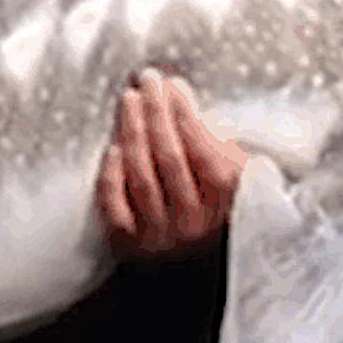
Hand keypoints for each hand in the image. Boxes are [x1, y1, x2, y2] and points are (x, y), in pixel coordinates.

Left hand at [98, 67, 246, 258]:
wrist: (190, 262)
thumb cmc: (209, 200)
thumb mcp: (230, 173)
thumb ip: (215, 140)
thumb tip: (176, 92)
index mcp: (226, 203)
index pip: (204, 151)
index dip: (186, 114)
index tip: (174, 85)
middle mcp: (195, 222)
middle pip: (170, 157)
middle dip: (157, 112)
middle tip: (148, 80)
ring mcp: (162, 236)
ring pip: (142, 175)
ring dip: (133, 131)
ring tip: (129, 99)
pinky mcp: (131, 245)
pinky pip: (117, 205)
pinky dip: (113, 175)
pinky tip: (112, 148)